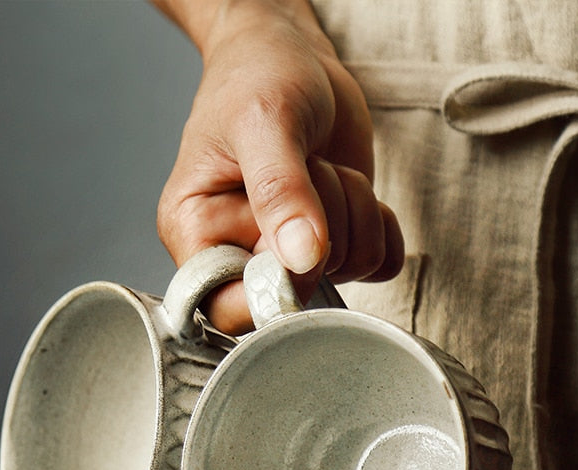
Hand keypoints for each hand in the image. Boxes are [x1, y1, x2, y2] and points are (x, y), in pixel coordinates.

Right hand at [155, 0, 403, 333]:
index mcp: (196, 234)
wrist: (291, 55)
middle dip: (322, 224)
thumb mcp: (262, 120)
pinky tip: (352, 187)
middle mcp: (240, 253)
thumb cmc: (255, 76)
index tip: (298, 238)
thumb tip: (301, 258)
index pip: (228, 306)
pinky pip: (380, 264)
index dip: (274, 285)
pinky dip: (380, 224)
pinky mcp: (333, 245)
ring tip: (318, 165)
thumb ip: (279, 191)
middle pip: (301, 288)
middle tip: (305, 169)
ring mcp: (291, 254)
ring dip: (353, 211)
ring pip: (350, 269)